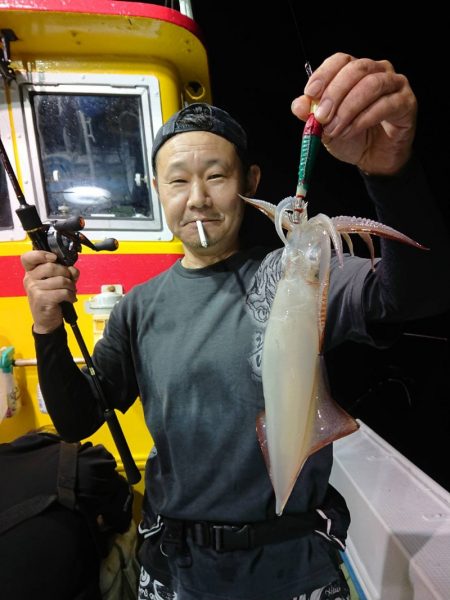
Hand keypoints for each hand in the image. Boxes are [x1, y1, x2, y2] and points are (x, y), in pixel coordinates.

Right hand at [21, 250, 78, 333]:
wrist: (46, 321)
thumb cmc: (51, 299)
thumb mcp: (56, 282)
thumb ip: (65, 272)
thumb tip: (73, 269)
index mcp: (31, 272)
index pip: (28, 257)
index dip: (41, 254)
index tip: (53, 258)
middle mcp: (30, 279)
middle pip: (51, 266)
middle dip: (66, 273)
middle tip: (69, 281)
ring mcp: (34, 289)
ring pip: (61, 280)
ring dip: (71, 286)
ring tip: (70, 291)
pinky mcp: (42, 299)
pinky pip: (63, 292)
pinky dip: (71, 295)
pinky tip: (70, 299)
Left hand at [291, 53, 416, 174]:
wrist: (373, 158)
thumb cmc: (352, 137)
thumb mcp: (325, 127)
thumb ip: (311, 114)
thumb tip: (298, 105)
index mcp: (355, 72)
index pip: (341, 60)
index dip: (325, 74)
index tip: (311, 93)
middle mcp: (377, 71)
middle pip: (356, 69)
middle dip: (335, 93)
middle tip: (322, 117)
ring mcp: (394, 84)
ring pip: (372, 84)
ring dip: (348, 108)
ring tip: (336, 129)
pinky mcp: (406, 102)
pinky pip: (386, 104)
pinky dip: (364, 119)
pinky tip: (351, 131)